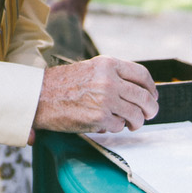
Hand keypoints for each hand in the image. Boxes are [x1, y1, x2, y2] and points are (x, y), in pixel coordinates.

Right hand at [33, 56, 159, 133]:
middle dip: (150, 109)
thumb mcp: (91, 68)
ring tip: (129, 124)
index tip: (152, 96)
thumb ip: (113, 75)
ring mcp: (106, 99)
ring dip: (135, 122)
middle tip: (148, 114)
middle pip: (145, 97)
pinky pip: (119, 126)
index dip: (151, 88)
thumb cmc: (63, 84)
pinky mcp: (100, 118)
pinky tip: (105, 124)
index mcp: (108, 64)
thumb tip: (137, 90)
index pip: (142, 75)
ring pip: (136, 115)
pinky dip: (115, 128)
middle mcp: (110, 80)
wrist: (39, 96)